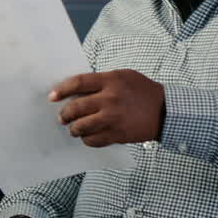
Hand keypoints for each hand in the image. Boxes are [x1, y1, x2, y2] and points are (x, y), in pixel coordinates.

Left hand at [50, 69, 165, 146]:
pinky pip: (94, 140)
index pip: (77, 83)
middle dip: (65, 114)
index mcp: (110, 81)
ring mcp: (113, 118)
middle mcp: (110, 99)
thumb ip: (102, 81)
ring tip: (73, 129)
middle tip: (62, 117)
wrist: (165, 111)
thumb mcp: (123, 76)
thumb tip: (77, 89)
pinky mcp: (118, 134)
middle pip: (76, 107)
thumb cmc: (142, 91)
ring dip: (74, 129)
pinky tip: (87, 137)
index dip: (61, 90)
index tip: (52, 96)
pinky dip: (87, 140)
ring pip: (82, 126)